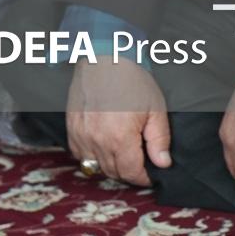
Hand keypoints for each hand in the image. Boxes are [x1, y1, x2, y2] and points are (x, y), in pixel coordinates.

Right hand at [65, 60, 172, 186]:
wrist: (105, 58)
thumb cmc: (132, 80)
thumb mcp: (155, 108)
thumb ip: (159, 139)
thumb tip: (163, 163)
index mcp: (120, 138)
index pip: (131, 172)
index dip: (144, 177)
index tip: (152, 174)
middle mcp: (97, 141)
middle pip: (113, 172)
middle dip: (129, 172)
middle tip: (141, 163)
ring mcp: (81, 137)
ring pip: (96, 166)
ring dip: (112, 166)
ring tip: (125, 154)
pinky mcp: (71, 130)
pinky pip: (81, 155)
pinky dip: (93, 156)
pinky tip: (105, 145)